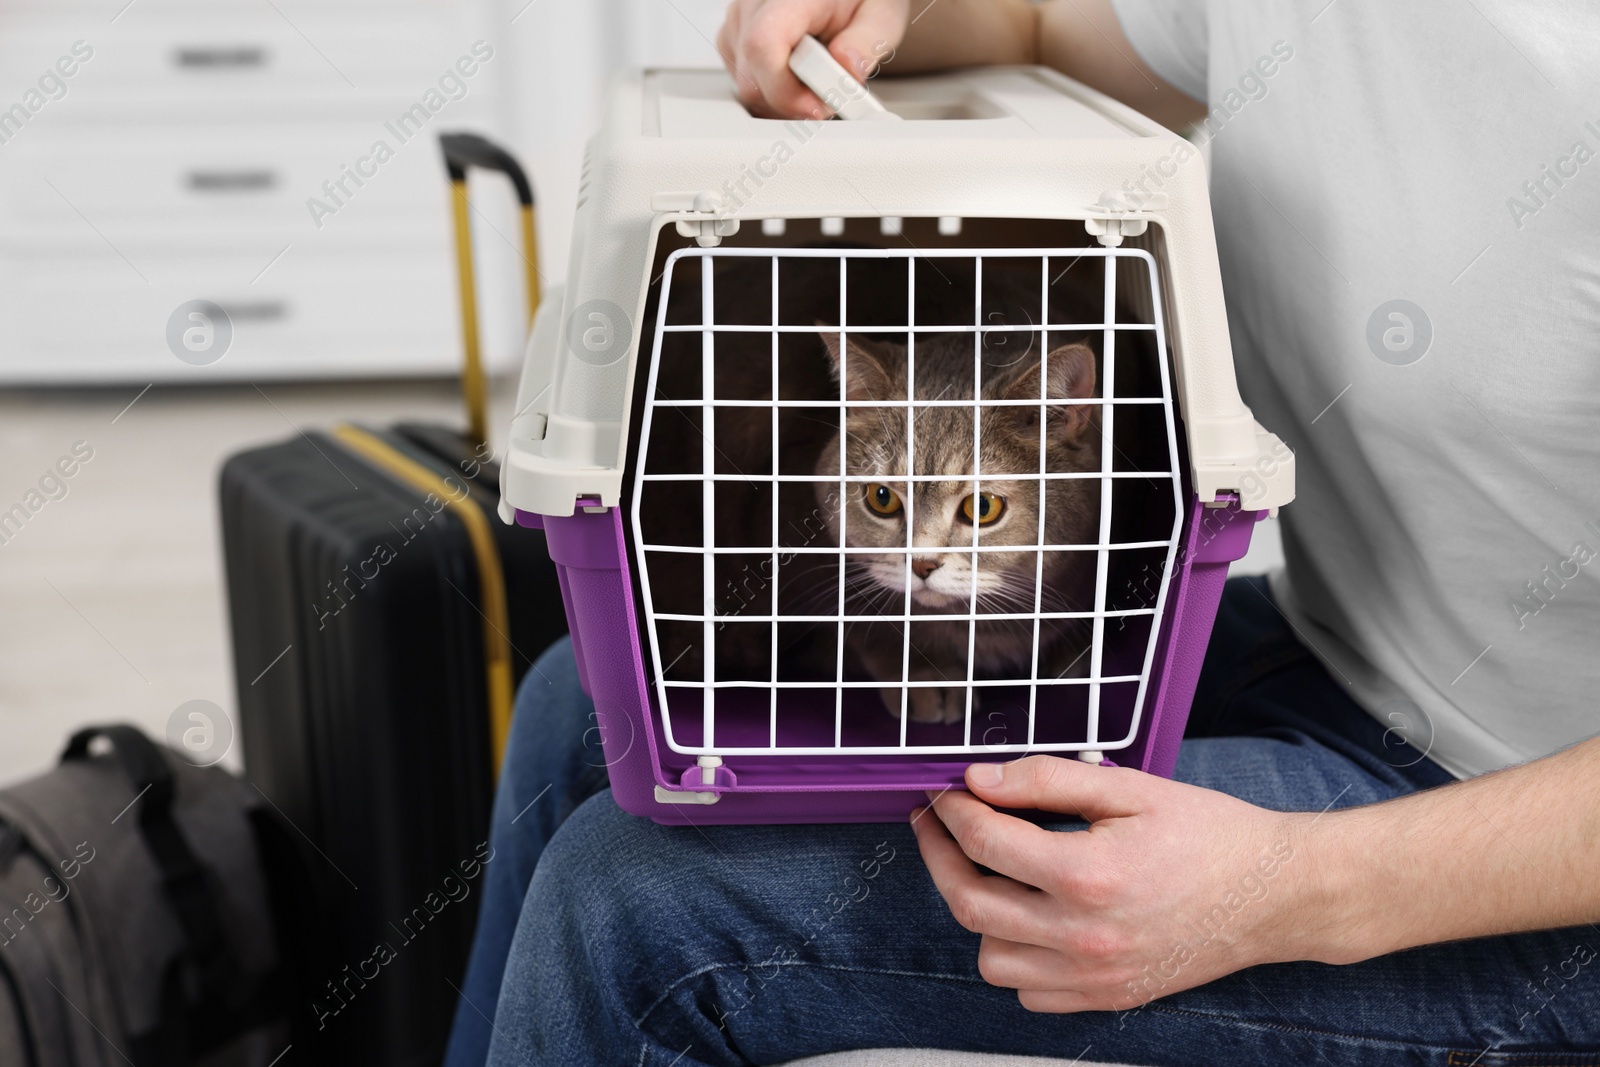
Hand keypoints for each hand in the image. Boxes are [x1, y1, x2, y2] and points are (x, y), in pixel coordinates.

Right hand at [717, 0, 907, 117]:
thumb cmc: (860, 0)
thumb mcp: (881, 15)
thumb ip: (867, 42)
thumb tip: (846, 68)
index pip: (763, 47)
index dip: (787, 91)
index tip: (818, 106)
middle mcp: (753, 4)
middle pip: (753, 78)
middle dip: (793, 101)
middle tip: (829, 93)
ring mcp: (738, 22)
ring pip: (747, 88)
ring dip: (784, 99)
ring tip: (817, 79)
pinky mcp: (733, 40)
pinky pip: (745, 84)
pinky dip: (773, 93)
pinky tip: (798, 77)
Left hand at [911, 755, 1321, 1011]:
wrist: (1272, 895)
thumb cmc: (1207, 835)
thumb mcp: (1128, 788)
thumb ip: (1046, 780)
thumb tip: (980, 780)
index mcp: (1087, 875)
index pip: (985, 840)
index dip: (953, 810)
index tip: (945, 793)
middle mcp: (1083, 935)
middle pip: (969, 903)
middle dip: (939, 856)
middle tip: (936, 825)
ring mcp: (1094, 975)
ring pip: (990, 957)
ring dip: (975, 912)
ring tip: (985, 871)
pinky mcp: (1106, 997)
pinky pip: (1028, 992)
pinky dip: (1014, 957)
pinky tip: (1025, 917)